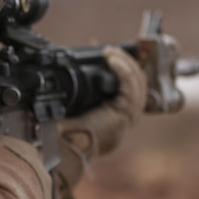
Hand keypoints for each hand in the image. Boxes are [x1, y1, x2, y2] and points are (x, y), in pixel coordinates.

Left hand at [59, 45, 146, 160]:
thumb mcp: (69, 105)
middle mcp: (122, 122)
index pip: (124, 91)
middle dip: (126, 65)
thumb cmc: (60, 132)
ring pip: (138, 86)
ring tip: (112, 52)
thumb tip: (70, 67)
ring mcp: (126, 120)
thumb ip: (76, 91)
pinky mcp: (126, 115)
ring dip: (126, 64)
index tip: (106, 54)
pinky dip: (124, 70)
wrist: (61, 148)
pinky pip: (132, 88)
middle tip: (112, 51)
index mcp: (109, 121)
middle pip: (135, 87)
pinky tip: (113, 59)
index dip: (120, 70)